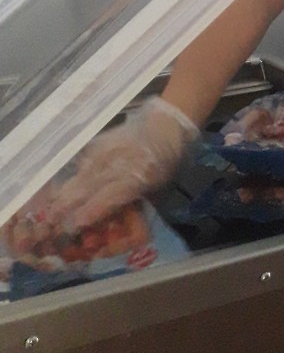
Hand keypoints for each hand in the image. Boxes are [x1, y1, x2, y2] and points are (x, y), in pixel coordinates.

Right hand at [45, 97, 198, 230]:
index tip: (75, 225)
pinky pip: (82, 164)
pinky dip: (73, 178)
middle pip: (87, 187)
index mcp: (136, 178)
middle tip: (51, 221)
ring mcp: (105, 152)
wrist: (163, 127)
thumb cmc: (163, 163)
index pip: (107, 198)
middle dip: (67, 205)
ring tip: (51, 208)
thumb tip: (108, 220)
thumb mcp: (155, 187)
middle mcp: (117, 164)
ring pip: (79, 176)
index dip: (90, 212)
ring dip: (64, 194)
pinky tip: (65, 188)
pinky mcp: (98, 143)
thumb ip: (132, 202)